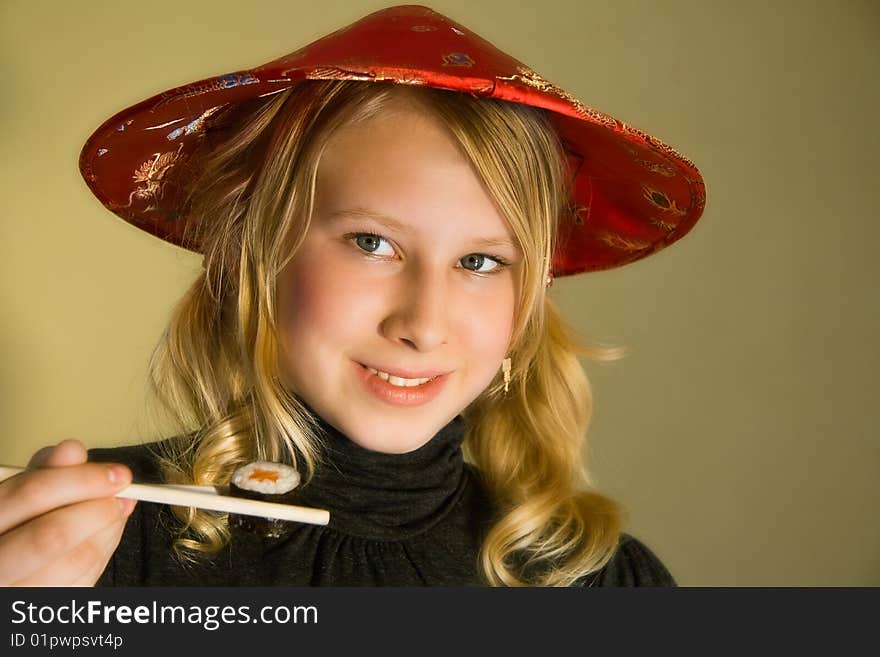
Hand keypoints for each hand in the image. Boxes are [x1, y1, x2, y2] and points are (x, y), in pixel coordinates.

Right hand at [0, 439, 135, 585]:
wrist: (6, 569)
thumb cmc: (11, 526)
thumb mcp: (17, 496)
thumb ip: (43, 474)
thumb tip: (72, 450)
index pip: (30, 495)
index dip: (80, 480)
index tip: (116, 473)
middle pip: (51, 535)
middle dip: (98, 509)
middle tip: (123, 493)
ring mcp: (15, 593)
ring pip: (74, 562)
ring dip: (108, 530)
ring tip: (118, 509)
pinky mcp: (42, 607)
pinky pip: (84, 582)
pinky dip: (103, 553)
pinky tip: (104, 534)